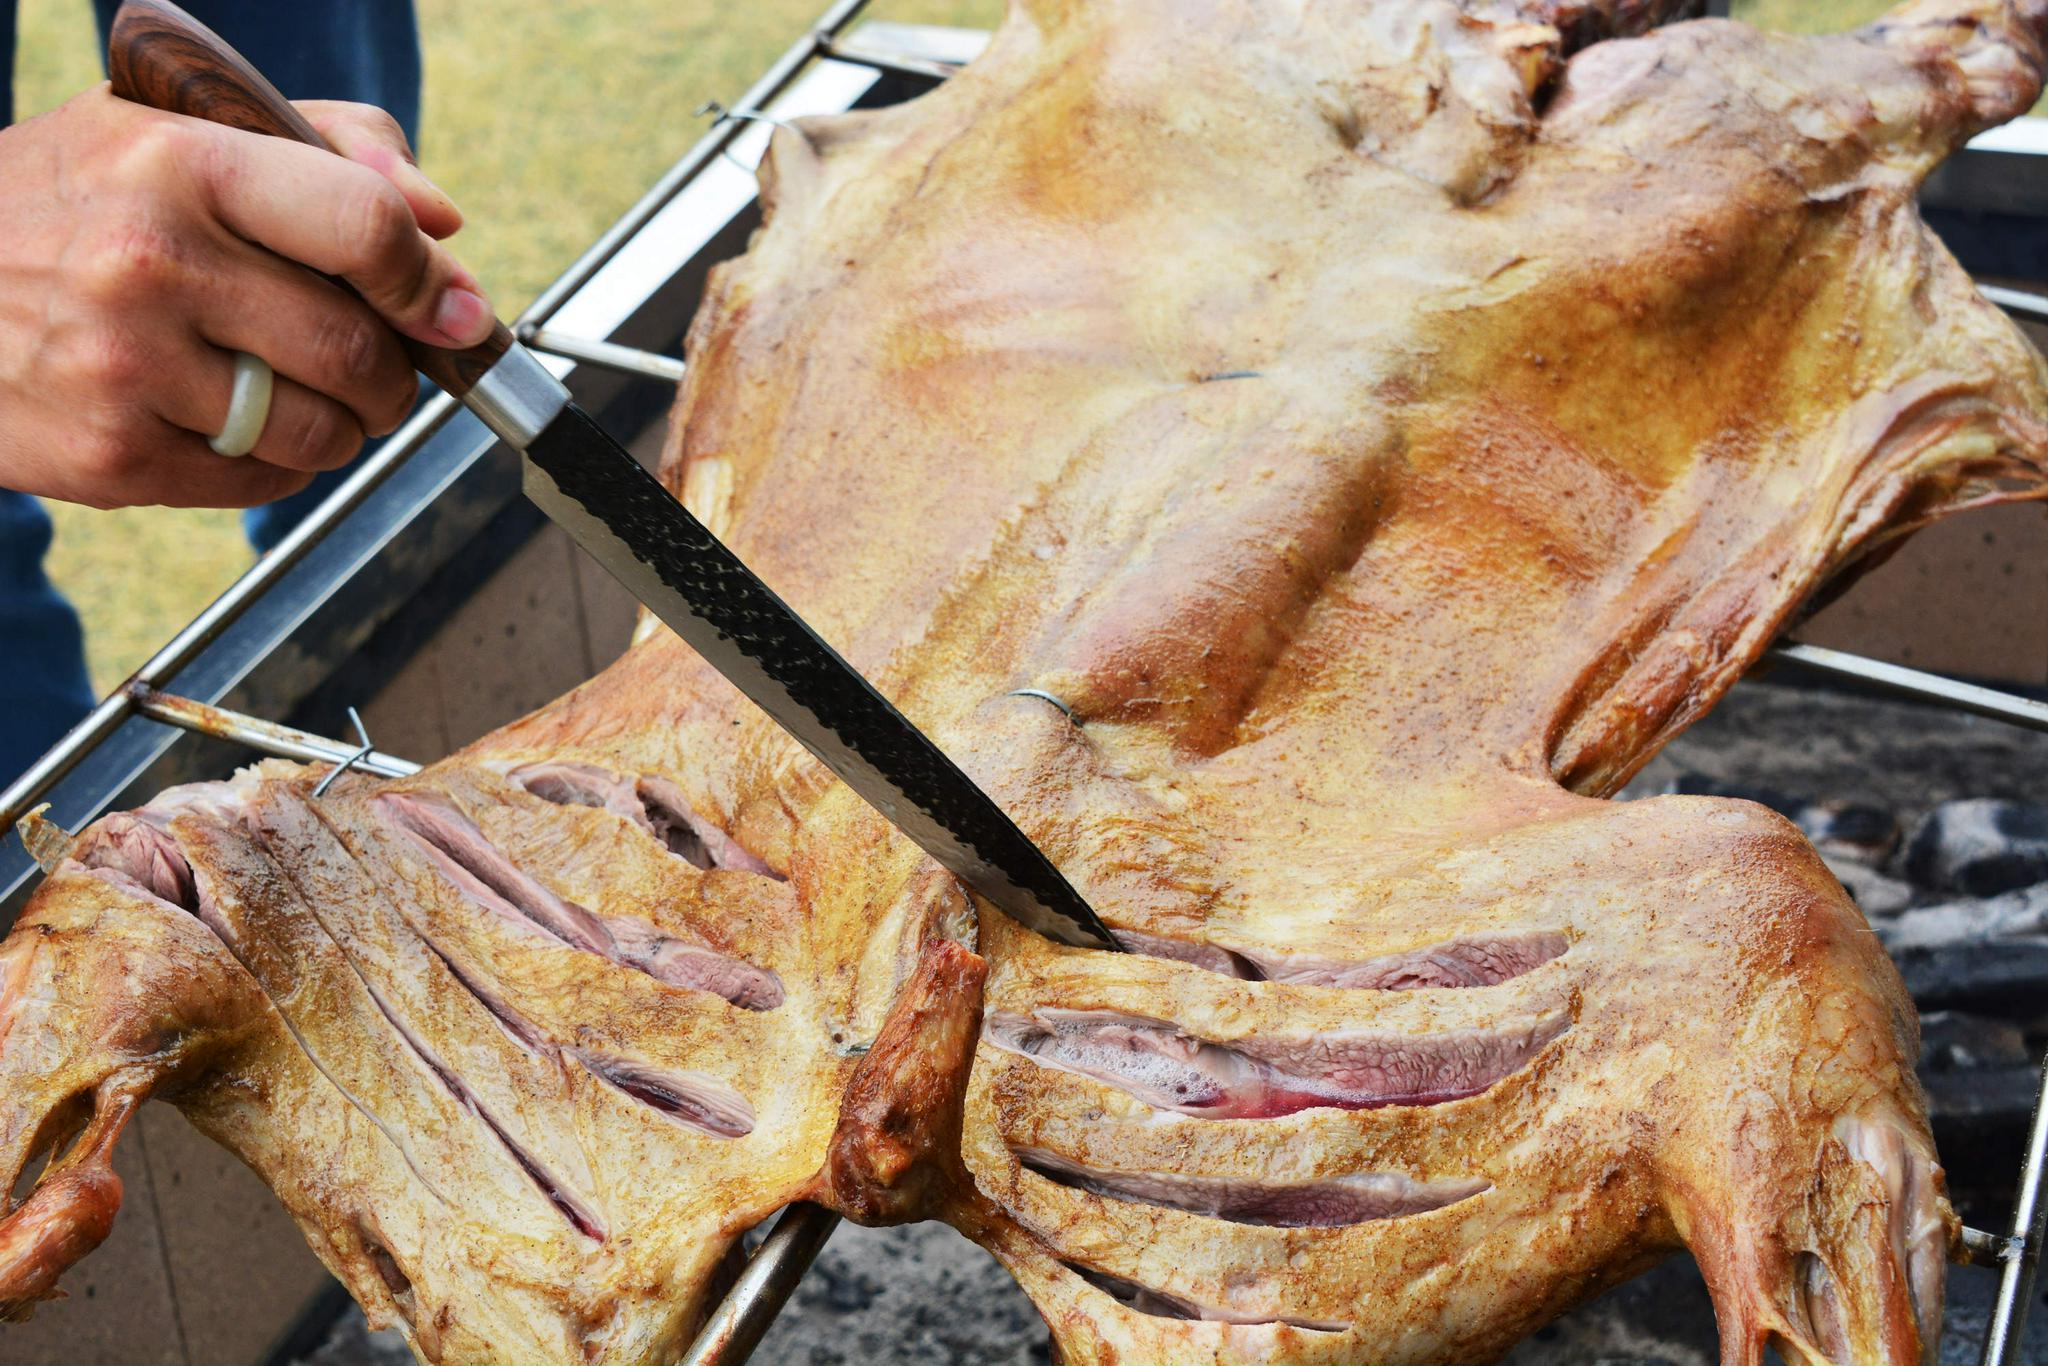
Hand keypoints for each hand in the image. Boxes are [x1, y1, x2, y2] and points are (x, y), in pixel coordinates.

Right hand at [0, 86, 493, 508]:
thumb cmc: (67, 201)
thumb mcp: (174, 129)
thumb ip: (328, 148)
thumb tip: (443, 227)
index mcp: (179, 164)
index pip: (365, 227)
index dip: (429, 282)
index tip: (450, 311)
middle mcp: (150, 263)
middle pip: (358, 349)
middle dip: (393, 371)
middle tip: (378, 363)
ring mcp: (126, 368)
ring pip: (322, 430)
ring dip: (344, 425)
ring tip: (303, 390)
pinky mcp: (113, 457)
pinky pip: (262, 482)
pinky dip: (280, 463)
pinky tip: (238, 421)